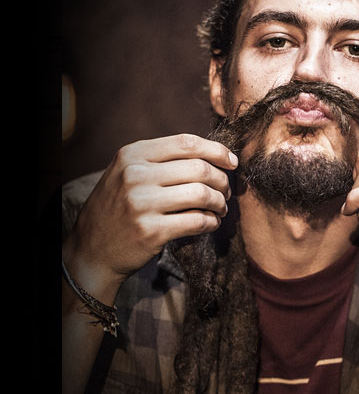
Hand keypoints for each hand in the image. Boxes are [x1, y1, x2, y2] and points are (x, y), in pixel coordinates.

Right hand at [62, 133, 237, 300]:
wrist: (91, 250)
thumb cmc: (120, 207)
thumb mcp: (129, 172)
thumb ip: (164, 160)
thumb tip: (216, 155)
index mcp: (132, 154)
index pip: (186, 143)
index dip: (216, 151)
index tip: (232, 162)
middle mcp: (135, 175)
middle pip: (199, 169)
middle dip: (222, 180)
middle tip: (225, 192)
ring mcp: (141, 203)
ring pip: (202, 194)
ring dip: (219, 202)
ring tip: (219, 208)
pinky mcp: (150, 231)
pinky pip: (197, 221)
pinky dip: (211, 222)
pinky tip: (211, 223)